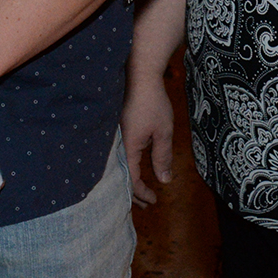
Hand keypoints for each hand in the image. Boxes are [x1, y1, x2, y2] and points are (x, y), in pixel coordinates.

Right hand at [121, 71, 175, 206]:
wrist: (138, 74)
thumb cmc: (152, 102)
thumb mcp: (164, 132)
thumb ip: (162, 157)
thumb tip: (164, 180)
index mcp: (127, 148)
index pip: (132, 180)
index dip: (142, 194)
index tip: (154, 201)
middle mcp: (116, 144)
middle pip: (121, 176)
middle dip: (134, 192)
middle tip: (147, 202)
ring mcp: (114, 136)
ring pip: (118, 166)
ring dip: (129, 179)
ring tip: (140, 188)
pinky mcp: (115, 129)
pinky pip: (118, 154)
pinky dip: (126, 165)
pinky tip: (133, 166)